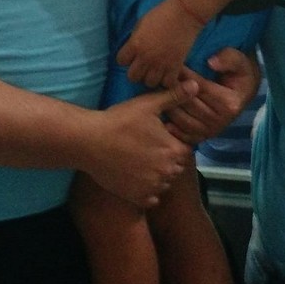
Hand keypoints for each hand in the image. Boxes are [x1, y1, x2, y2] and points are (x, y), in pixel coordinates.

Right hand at [83, 80, 196, 208]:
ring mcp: (152, 187)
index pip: (184, 151)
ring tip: (140, 162)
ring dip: (157, 175)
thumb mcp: (149, 104)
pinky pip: (151, 198)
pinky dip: (147, 191)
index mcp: (173, 151)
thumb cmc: (120, 120)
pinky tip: (136, 177)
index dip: (173, 144)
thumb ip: (175, 96)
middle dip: (167, 160)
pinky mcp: (137, 197)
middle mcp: (167, 172)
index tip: (159, 138)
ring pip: (164, 183)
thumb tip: (195, 85)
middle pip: (175, 168)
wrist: (89, 142)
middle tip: (147, 149)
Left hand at [116, 0, 201, 90]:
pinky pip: (167, 83)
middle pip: (133, 77)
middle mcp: (145, 57)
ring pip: (149, 83)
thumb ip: (135, 39)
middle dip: (137, 72)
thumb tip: (132, 49)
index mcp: (135, 44)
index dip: (126, 59)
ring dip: (152, 77)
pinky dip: (167, 80)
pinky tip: (168, 73)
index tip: (132, 56)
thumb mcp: (141, 23)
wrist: (184, 14)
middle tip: (144, 66)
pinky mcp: (175, 67)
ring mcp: (160, 64)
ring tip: (156, 70)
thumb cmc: (162, 14)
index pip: (121, 61)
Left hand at [165, 49, 260, 143]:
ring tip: (156, 91)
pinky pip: (182, 134)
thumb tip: (211, 62)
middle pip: (188, 104)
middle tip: (158, 77)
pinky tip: (159, 114)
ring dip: (167, 106)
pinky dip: (170, 125)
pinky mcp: (203, 137)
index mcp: (229, 103)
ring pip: (181, 119)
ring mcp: (211, 131)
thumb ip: (228, 58)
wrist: (244, 91)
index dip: (184, 75)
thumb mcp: (240, 61)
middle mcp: (220, 121)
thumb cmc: (239, 73)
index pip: (199, 88)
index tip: (172, 65)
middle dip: (172, 90)